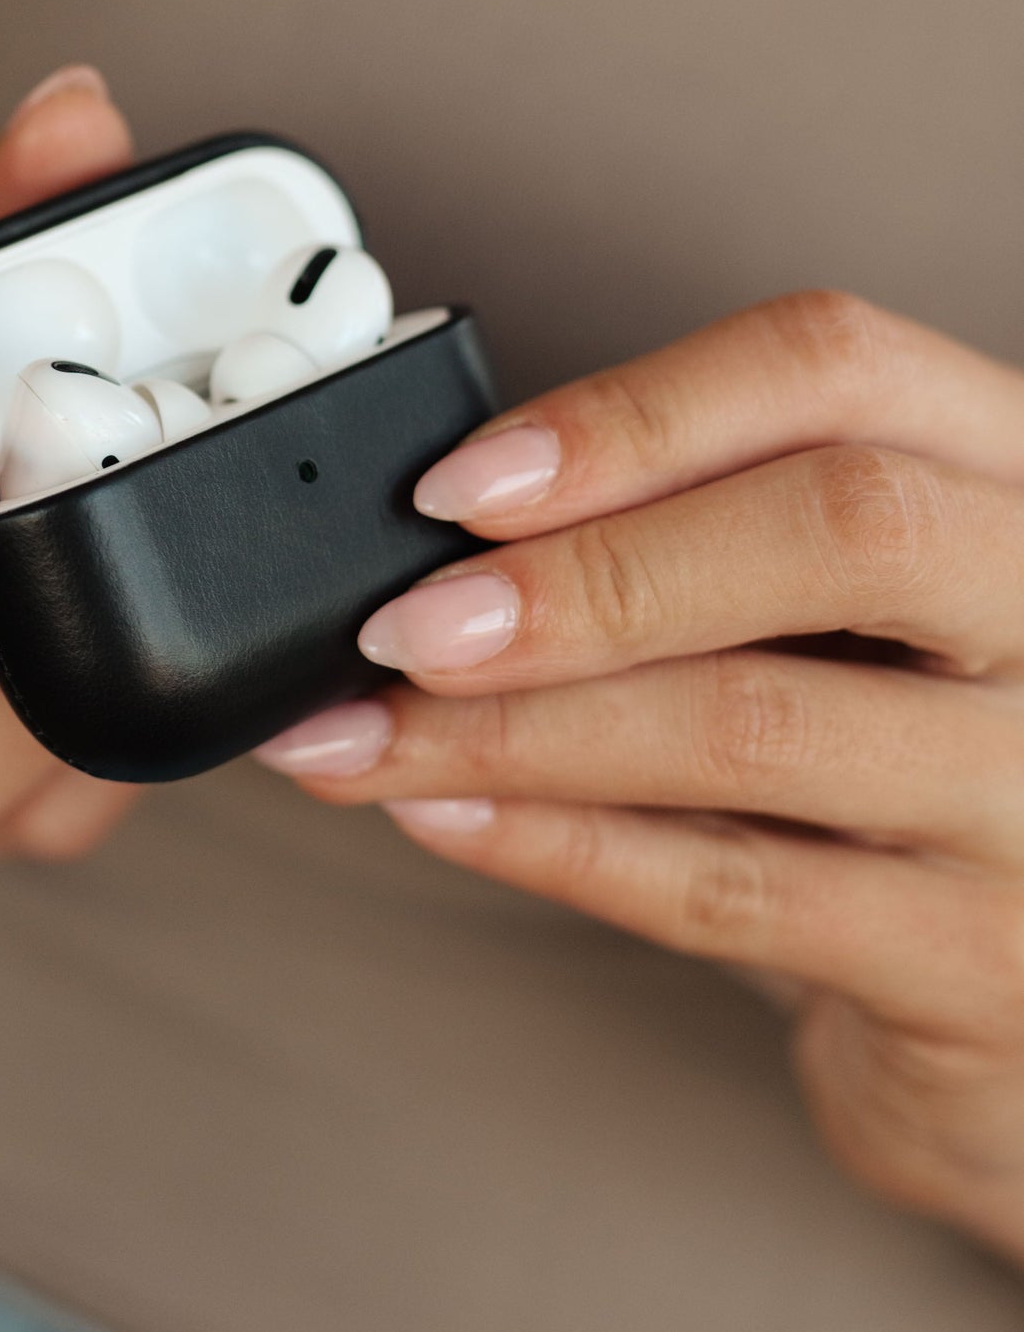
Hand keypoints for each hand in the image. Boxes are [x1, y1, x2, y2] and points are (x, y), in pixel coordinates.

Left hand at [257, 292, 1023, 1261]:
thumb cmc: (898, 774)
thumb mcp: (838, 620)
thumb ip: (691, 545)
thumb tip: (438, 538)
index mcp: (1012, 476)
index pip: (839, 368)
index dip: (634, 412)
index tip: (460, 483)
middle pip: (841, 523)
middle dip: (588, 572)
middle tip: (407, 625)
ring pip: (760, 723)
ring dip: (518, 727)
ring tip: (371, 735)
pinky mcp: (980, 963)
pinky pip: (735, 892)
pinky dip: (557, 847)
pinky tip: (446, 816)